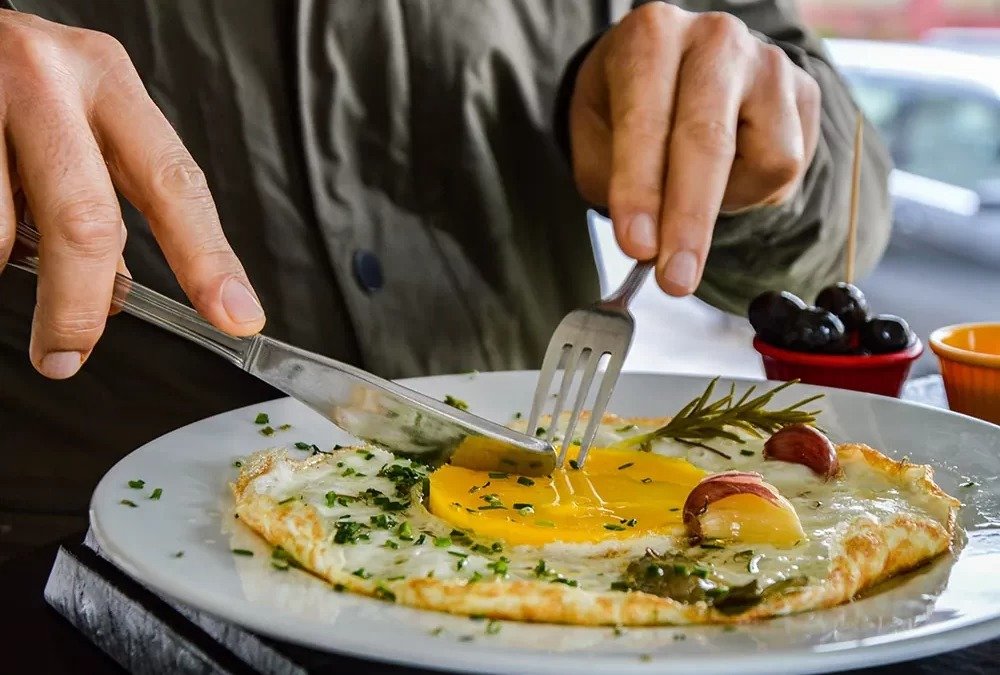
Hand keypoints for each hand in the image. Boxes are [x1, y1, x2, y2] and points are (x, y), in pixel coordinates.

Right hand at [0, 11, 263, 378]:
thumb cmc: (17, 81)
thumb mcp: (81, 117)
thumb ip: (108, 192)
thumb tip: (114, 291)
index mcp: (109, 81)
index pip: (175, 184)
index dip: (207, 259)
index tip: (235, 314)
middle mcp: (49, 81)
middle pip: (85, 220)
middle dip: (79, 305)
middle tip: (69, 353)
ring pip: (2, 231)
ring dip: (10, 270)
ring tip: (11, 267)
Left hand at [569, 3, 820, 295]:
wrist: (673, 74)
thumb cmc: (627, 111)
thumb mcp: (598, 142)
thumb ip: (616, 187)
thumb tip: (651, 247)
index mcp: (652, 37)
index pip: (646, 120)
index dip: (641, 189)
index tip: (636, 247)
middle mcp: (715, 40)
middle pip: (709, 140)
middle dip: (689, 219)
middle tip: (675, 279)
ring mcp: (769, 63)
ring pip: (766, 160)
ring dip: (724, 204)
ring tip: (693, 193)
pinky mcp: (804, 93)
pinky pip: (786, 168)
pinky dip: (752, 192)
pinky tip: (727, 174)